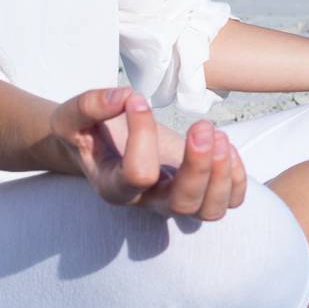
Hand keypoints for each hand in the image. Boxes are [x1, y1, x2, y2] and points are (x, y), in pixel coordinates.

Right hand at [50, 86, 246, 219]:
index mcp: (113, 187)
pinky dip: (236, 179)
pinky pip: (228, 201)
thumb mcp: (71, 115)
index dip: (142, 135)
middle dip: (199, 167)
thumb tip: (124, 97)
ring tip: (218, 136)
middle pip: (182, 204)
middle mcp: (146, 200)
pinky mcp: (196, 189)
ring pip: (210, 211)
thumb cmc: (83, 130)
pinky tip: (225, 145)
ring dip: (222, 175)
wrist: (95, 142)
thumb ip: (91, 105)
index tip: (136, 98)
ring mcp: (174, 198)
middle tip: (202, 126)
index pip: (137, 174)